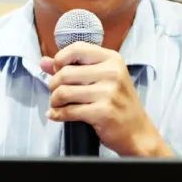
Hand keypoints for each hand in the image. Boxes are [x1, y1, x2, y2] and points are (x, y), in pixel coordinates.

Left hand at [40, 42, 171, 156]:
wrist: (137, 132)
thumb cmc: (119, 104)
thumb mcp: (102, 79)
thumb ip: (73, 67)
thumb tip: (44, 61)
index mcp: (112, 59)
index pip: (76, 49)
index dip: (60, 59)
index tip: (58, 71)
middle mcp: (112, 73)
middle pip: (65, 72)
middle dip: (53, 85)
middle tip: (56, 93)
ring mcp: (109, 92)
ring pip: (63, 92)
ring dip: (54, 101)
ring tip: (57, 104)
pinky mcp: (103, 111)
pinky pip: (69, 111)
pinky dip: (58, 114)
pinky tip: (56, 115)